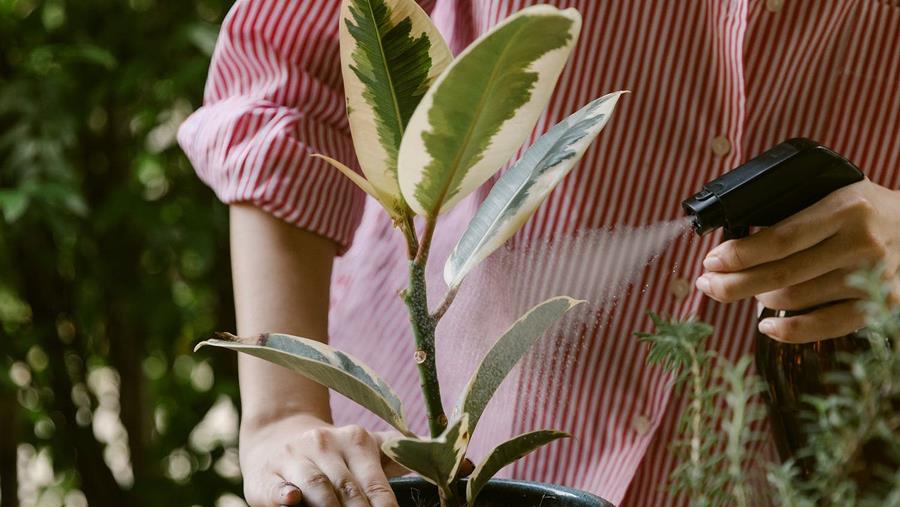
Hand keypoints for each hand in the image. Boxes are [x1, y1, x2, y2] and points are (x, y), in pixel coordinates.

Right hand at [240, 413, 406, 506]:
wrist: (277, 433)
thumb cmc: (335, 451)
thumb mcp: (369, 447)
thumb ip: (409, 457)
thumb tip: (463, 468)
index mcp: (356, 441)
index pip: (375, 484)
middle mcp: (325, 445)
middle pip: (348, 490)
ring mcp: (295, 458)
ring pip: (318, 488)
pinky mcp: (268, 474)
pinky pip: (279, 487)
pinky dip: (286, 496)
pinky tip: (292, 501)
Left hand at [695, 180, 899, 342]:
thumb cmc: (866, 210)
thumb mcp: (835, 193)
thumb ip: (795, 212)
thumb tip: (735, 242)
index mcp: (845, 208)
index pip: (780, 239)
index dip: (739, 255)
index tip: (712, 261)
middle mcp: (861, 244)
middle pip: (781, 274)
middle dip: (734, 283)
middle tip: (708, 283)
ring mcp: (872, 278)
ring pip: (797, 299)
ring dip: (759, 299)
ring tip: (745, 290)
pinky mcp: (882, 305)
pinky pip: (826, 326)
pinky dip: (790, 331)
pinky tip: (766, 326)